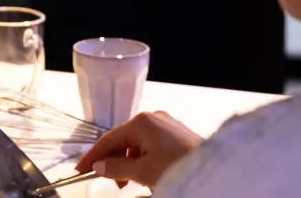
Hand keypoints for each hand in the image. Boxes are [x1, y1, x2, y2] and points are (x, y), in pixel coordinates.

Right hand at [76, 111, 203, 189]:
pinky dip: (144, 160)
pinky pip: (152, 146)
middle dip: (114, 161)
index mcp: (142, 122)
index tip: (81, 169)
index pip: (109, 139)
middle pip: (124, 140)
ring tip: (129, 182)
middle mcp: (154, 118)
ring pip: (138, 144)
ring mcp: (168, 126)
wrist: (219, 173)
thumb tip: (99, 167)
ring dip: (129, 163)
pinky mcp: (178, 136)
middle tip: (109, 181)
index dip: (93, 156)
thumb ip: (116, 168)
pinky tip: (145, 174)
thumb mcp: (143, 171)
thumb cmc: (180, 168)